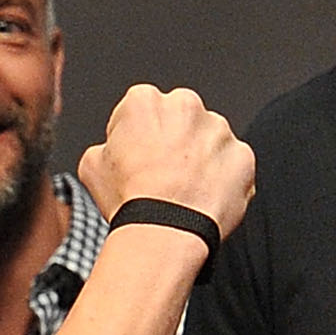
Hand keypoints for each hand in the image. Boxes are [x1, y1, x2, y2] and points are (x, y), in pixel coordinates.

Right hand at [80, 86, 255, 244]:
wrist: (164, 233)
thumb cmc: (130, 201)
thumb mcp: (92, 166)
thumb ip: (106, 146)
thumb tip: (112, 151)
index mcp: (146, 101)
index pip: (143, 109)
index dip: (139, 136)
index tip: (139, 156)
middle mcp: (187, 106)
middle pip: (181, 120)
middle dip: (175, 141)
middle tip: (165, 175)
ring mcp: (220, 131)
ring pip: (211, 141)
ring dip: (202, 159)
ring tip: (186, 191)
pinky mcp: (243, 157)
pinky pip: (234, 165)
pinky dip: (225, 179)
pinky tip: (205, 198)